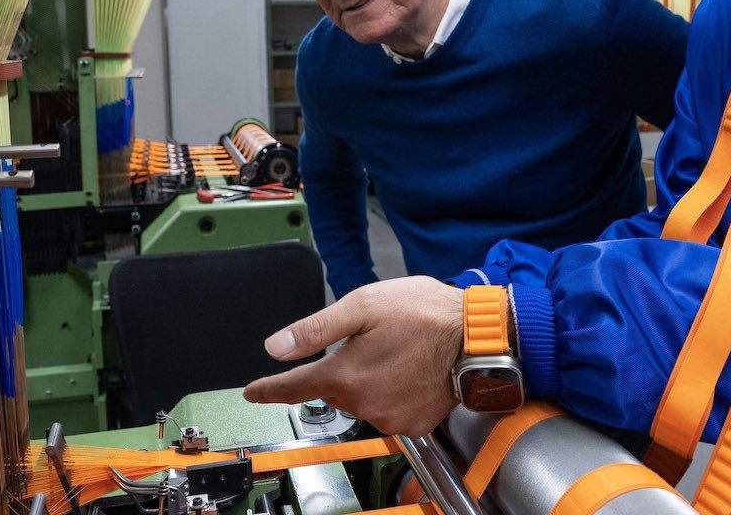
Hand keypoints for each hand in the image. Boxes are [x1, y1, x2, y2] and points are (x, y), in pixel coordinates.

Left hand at [244, 276, 463, 436]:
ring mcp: (389, 418)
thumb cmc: (425, 313)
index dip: (270, 388)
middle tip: (373, 341)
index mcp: (344, 374)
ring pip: (361, 401)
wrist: (477, 337)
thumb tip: (275, 348)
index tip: (253, 392)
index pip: (293, 387)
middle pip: (333, 391)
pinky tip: (411, 373)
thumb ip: (316, 329)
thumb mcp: (364, 305)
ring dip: (368, 381)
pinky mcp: (413, 424)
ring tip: (398, 353)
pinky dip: (393, 396)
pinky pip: (389, 412)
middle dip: (342, 369)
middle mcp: (362, 403)